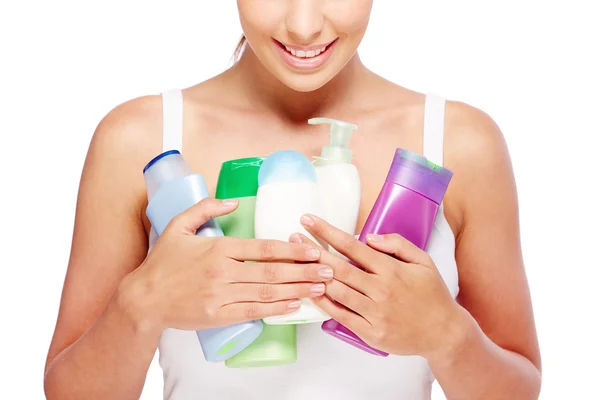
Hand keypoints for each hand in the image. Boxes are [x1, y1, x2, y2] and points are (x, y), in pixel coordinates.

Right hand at [123, 199, 332, 332]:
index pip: (264, 248)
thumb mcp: (178, 226)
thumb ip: (206, 208)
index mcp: (218, 248)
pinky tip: (294, 306)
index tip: (314, 249)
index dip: (292, 249)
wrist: (143, 299)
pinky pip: (253, 312)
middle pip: (272, 271)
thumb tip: (233, 201)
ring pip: (267, 292)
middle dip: (304, 271)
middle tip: (329, 271)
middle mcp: (223, 272)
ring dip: (297, 290)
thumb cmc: (162, 262)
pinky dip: (276, 310)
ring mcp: (221, 296)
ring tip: (320, 288)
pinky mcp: (219, 316)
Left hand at [291, 213, 466, 359]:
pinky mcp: (370, 332)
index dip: (327, 232)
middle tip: (293, 237)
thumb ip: (397, 244)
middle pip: (338, 267)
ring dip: (313, 275)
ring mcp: (374, 313)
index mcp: (391, 270)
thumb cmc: (432, 294)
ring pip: (336, 291)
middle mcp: (380, 290)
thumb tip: (367, 237)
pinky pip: (341, 315)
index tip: (309, 220)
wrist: (444, 333)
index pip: (352, 246)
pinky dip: (324, 303)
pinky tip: (311, 291)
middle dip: (312, 250)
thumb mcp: (423, 261)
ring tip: (296, 262)